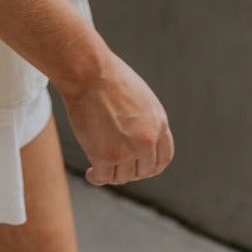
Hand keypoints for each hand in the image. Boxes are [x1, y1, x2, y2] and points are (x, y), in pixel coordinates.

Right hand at [59, 50, 173, 184]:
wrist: (89, 73)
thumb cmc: (109, 78)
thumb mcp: (141, 98)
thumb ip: (146, 120)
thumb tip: (138, 137)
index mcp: (159, 124)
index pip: (163, 158)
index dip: (151, 166)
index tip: (139, 167)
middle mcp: (147, 141)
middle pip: (144, 171)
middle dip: (130, 170)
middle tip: (116, 166)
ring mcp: (127, 150)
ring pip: (123, 177)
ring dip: (112, 173)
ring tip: (100, 166)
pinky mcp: (105, 156)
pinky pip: (103, 177)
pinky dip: (96, 178)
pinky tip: (91, 173)